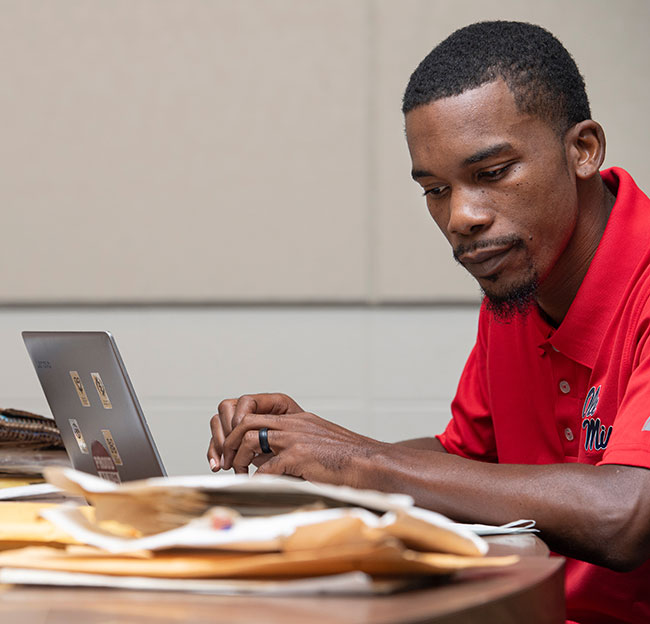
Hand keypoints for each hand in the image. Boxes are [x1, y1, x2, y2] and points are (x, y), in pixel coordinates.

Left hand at [210, 392, 386, 487]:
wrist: (369, 462)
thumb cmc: (345, 458)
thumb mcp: (315, 443)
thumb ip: (290, 447)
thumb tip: (264, 463)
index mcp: (297, 418)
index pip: (257, 413)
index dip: (238, 429)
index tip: (233, 448)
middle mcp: (294, 423)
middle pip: (246, 421)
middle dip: (230, 442)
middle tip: (227, 461)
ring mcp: (296, 438)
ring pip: (250, 438)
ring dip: (238, 458)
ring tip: (238, 473)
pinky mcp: (300, 455)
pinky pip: (267, 467)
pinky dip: (257, 478)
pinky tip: (257, 486)